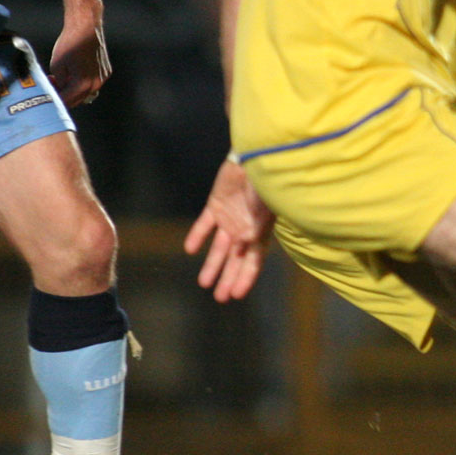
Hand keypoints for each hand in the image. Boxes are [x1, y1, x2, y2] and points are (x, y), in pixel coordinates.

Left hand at [49, 17, 110, 106]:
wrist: (85, 27)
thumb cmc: (69, 44)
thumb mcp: (56, 65)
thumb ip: (59, 83)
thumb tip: (60, 89)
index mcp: (82, 84)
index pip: (66, 101)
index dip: (54, 99)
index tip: (46, 95)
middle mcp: (95, 84)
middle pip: (77, 99)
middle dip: (65, 95)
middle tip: (53, 84)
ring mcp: (102, 78)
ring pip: (86, 92)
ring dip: (75, 90)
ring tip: (63, 78)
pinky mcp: (106, 71)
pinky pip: (93, 83)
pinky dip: (84, 82)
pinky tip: (76, 72)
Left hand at [185, 159, 276, 301]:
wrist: (254, 157)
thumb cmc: (265, 184)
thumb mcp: (262, 210)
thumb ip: (252, 229)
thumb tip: (242, 247)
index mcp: (260, 232)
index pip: (253, 261)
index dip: (245, 279)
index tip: (236, 295)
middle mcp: (245, 229)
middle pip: (236, 259)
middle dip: (228, 278)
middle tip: (220, 297)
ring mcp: (230, 217)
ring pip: (219, 247)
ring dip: (212, 264)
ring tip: (203, 283)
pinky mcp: (216, 204)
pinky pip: (204, 224)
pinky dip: (197, 236)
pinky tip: (190, 250)